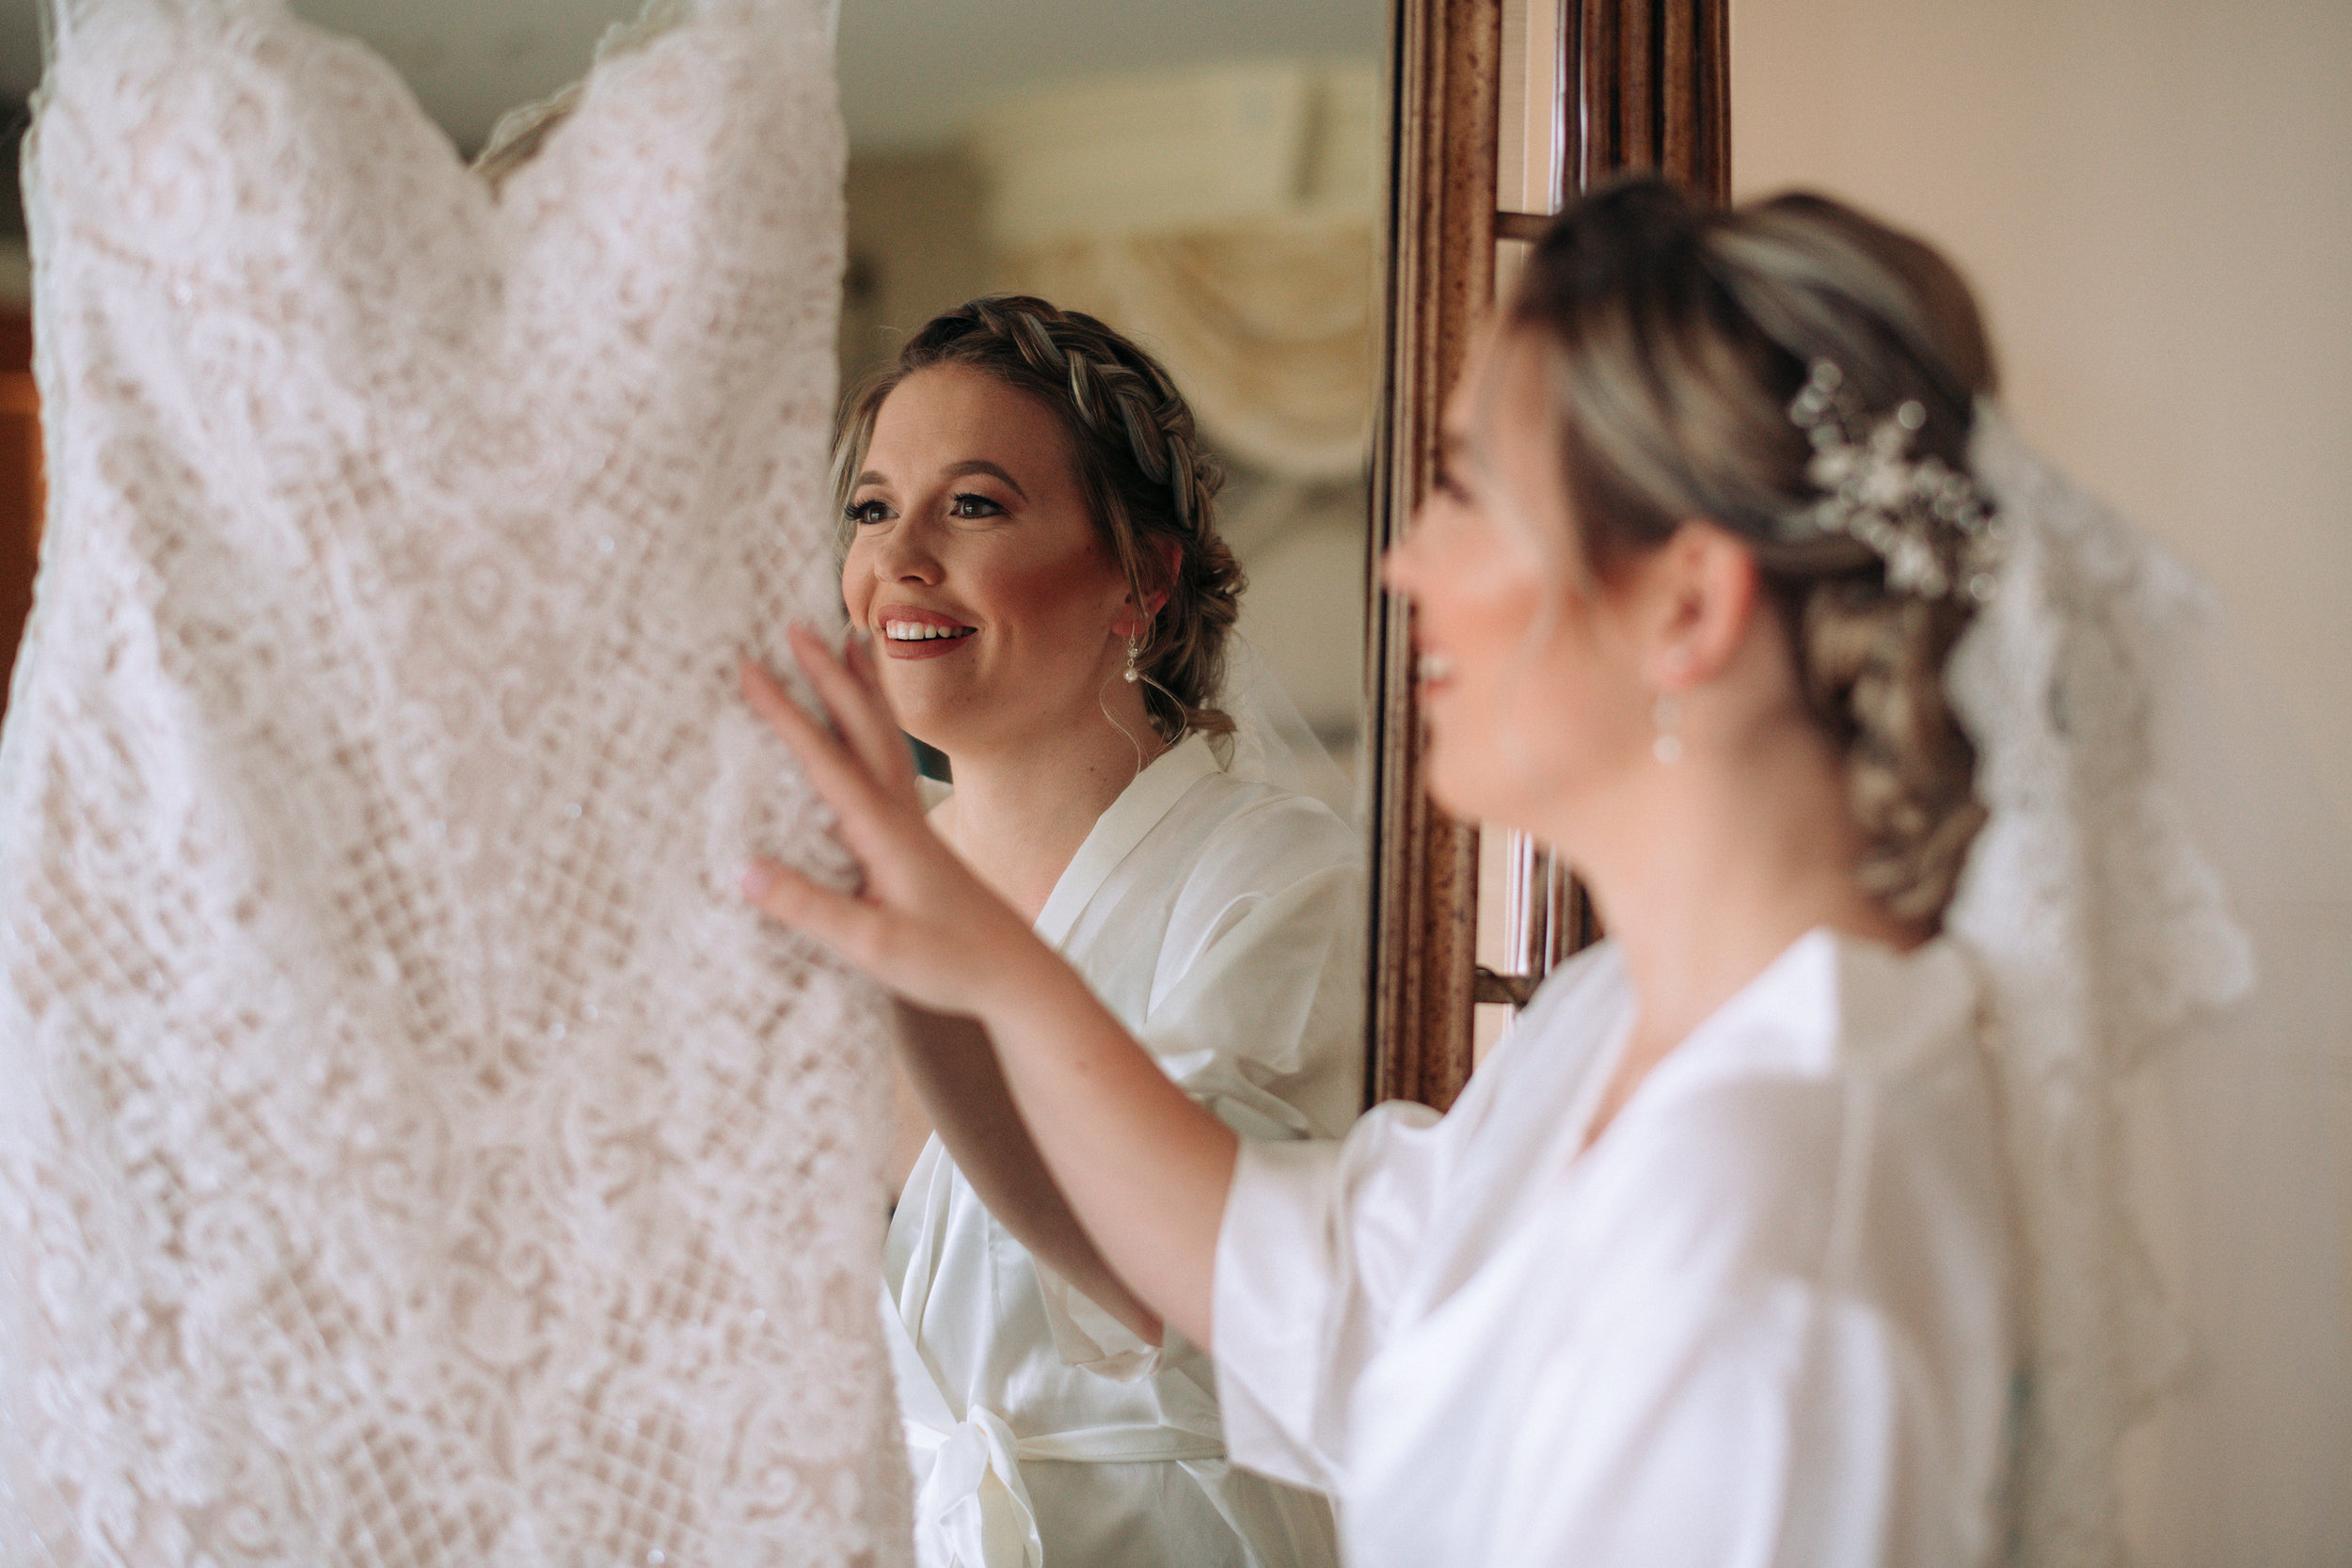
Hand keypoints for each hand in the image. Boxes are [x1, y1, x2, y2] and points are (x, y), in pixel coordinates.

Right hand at [738, 624, 1042, 1016]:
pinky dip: (878, 724)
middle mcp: (903, 814)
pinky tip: (870, 720)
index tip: (751, 668)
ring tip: (848, 638)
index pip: (826, 760)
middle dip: (828, 674)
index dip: (786, 712)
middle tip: (795, 626)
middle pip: (863, 727)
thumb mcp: (873, 947)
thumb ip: (810, 908)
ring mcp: (916, 821)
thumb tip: (743, 871)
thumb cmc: (950, 963)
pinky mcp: (922, 835)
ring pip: (886, 735)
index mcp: (886, 832)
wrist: (1018, 976)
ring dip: (862, 686)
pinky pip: (893, 761)